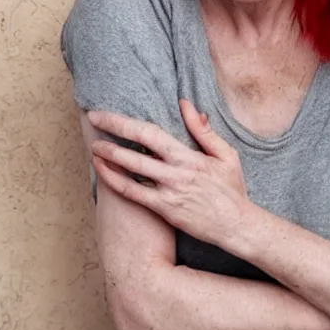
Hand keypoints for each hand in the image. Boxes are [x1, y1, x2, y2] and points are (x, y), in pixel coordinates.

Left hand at [88, 99, 250, 247]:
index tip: (107, 114)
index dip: (125, 122)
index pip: (151, 132)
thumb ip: (203, 130)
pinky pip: (134, 194)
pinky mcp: (164, 210)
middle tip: (93, 120)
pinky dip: (115, 182)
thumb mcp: (226, 154)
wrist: (236, 225)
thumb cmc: (232, 188)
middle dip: (111, 132)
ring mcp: (168, 193)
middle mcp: (176, 173)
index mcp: (190, 156)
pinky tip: (103, 173)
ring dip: (109, 158)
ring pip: (131, 171)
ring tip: (94, 148)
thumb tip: (186, 104)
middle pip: (136, 148)